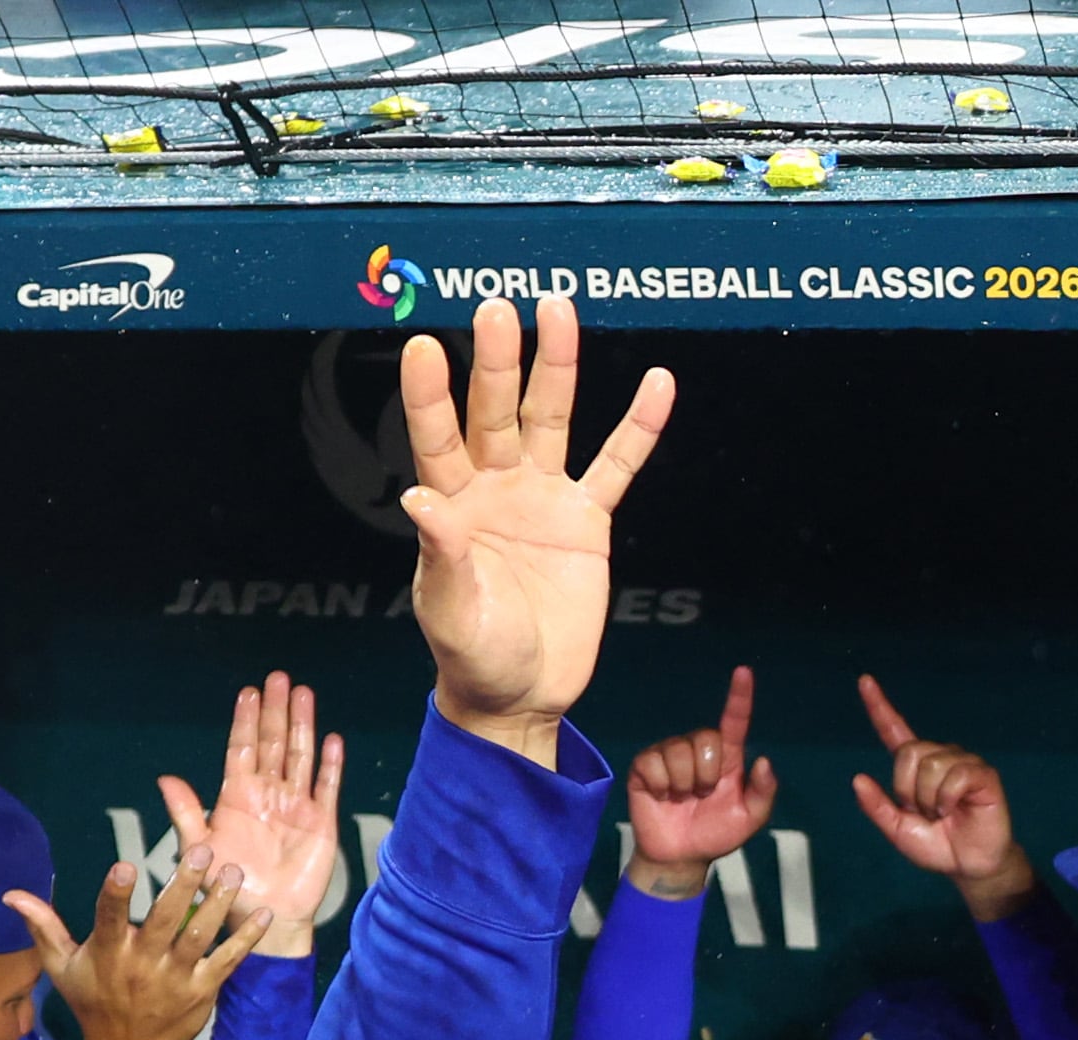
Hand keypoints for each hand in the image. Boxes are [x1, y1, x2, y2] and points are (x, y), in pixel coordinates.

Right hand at [18, 855, 260, 1039]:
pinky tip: (264, 914)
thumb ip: (43, 927)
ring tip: (234, 873)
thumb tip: (12, 893)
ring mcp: (176, 977)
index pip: (109, 918)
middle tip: (202, 852)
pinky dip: (247, 938)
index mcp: (108, 953)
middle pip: (165, 920)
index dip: (117, 893)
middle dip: (184, 886)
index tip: (126, 866)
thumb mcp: (62, 967)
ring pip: (201, 936)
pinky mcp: (204, 989)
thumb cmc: (93, 1002)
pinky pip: (229, 960)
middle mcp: (143, 963)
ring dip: (219, 905)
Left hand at [163, 675, 343, 956]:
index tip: (249, 692)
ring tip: (304, 694)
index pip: (241, 749)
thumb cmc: (228, 888)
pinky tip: (331, 740)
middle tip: (279, 678)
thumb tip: (165, 779)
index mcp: (237, 797)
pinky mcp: (322, 823)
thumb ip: (187, 812)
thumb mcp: (199, 848)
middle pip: (272, 744)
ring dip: (302, 726)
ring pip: (300, 757)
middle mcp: (267, 795)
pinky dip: (330, 764)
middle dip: (276, 711)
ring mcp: (296, 807)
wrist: (267, 917)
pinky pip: (327, 787)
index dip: (245, 720)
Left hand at [402, 296, 675, 764]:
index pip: (435, 437)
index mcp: (450, 505)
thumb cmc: (472, 655)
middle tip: (502, 310)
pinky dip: (639, 428)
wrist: (522, 692)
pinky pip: (618, 466)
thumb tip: (420, 501)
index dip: (429, 395)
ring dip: (556, 368)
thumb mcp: (448, 611)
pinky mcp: (588, 522)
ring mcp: (543, 498)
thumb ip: (440, 554)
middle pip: (495, 412)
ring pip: (550, 420)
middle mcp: (494, 487)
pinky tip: (657, 386)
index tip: (423, 347)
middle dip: (498, 361)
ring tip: (560, 314)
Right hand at [622, 667, 779, 904]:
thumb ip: (763, 793)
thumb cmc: (716, 834)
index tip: (744, 672)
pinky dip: (662, 786)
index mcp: (727, 759)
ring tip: (683, 798)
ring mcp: (669, 756)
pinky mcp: (645, 766)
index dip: (739, 697)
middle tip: (703, 795)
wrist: (681, 856)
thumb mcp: (749, 819)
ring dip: (684, 783)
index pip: (734, 722)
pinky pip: (653, 764)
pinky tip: (662, 796)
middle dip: (707, 773)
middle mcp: (698, 750)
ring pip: (679, 751)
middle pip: (706, 738)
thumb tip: (764, 761)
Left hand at [849, 675, 1036, 922]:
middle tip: (924, 813)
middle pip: (910, 752)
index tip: (865, 681)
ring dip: (930, 799)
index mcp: (916, 767)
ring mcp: (963, 763)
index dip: (879, 706)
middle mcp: (939, 757)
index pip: (895, 730)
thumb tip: (858, 779)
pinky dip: (948, 799)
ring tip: (943, 814)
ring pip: (931, 765)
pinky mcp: (983, 775)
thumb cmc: (937, 845)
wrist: (969, 865)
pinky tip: (957, 809)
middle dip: (908, 789)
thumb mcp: (898, 830)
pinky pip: (956, 776)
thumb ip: (877, 807)